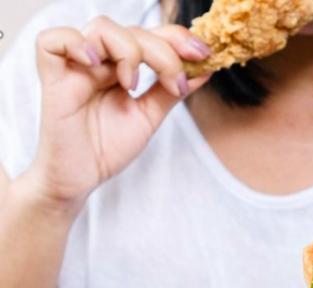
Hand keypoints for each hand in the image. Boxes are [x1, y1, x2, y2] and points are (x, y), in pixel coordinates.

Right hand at [28, 16, 212, 212]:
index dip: (177, 37)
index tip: (203, 54)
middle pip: (132, 30)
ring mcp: (76, 67)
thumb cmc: (108, 147)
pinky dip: (76, 44)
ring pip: (101, 28)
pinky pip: (51, 42)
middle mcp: (100, 61)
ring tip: (133, 84)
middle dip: (163, 51)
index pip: (150, 35)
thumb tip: (205, 69)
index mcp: (121, 66)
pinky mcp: (53, 79)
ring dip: (128, 50)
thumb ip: (171, 91)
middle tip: (175, 80)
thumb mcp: (149, 116)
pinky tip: (97, 65)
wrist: (82, 179)